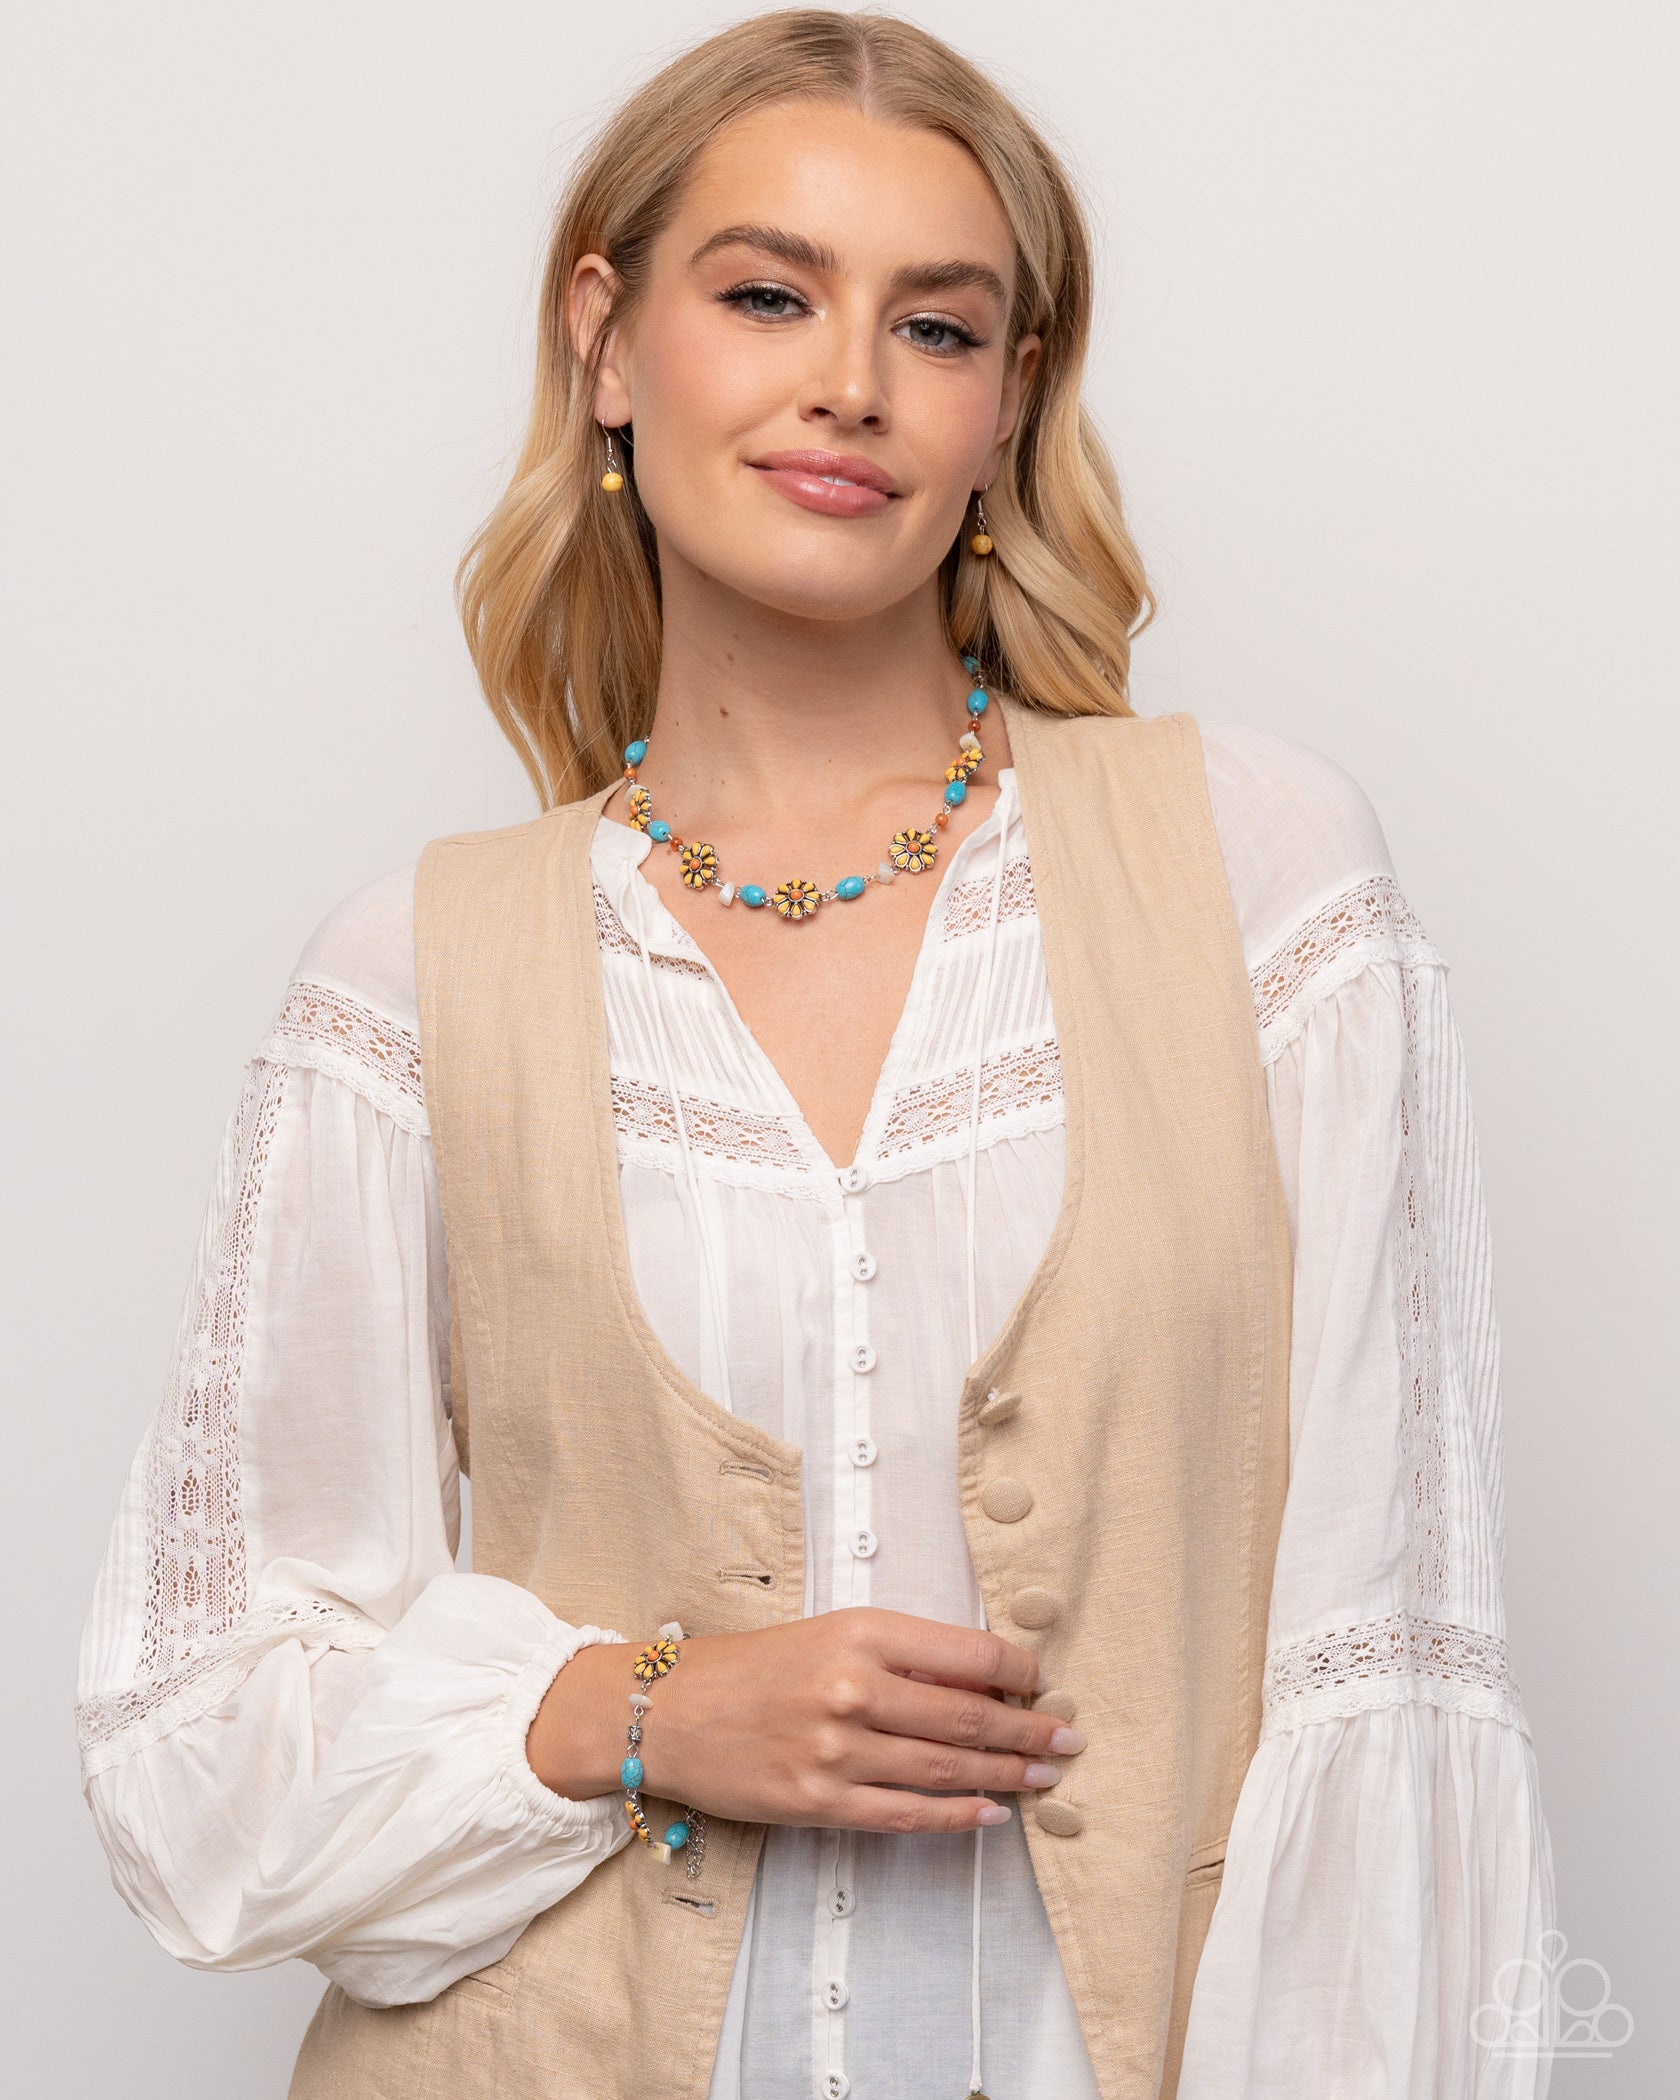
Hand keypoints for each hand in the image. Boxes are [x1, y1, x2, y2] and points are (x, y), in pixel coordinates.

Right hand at [527, 1606, 1085, 1833]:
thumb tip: (983, 1681)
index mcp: (861, 1631)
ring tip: (1048, 1777)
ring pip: (947, 1769)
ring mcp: (836, 1750)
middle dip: (1030, 1731)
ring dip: (1009, 1776)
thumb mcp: (830, 1633)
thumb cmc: (752, 1667)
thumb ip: (901, 1655)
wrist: (668, 1711)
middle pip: (969, 1717)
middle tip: (1071, 1739)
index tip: (1044, 1686)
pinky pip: (907, 1815)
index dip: (1020, 1674)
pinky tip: (992, 1814)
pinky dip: (959, 1817)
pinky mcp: (820, 1801)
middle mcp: (853, 1687)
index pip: (968, 1654)